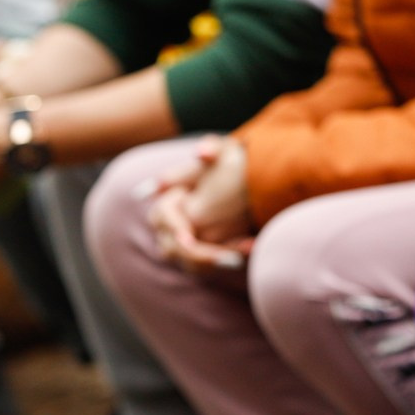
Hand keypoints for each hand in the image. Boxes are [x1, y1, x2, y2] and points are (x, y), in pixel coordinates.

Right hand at [145, 137, 254, 273]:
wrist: (243, 184)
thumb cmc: (226, 164)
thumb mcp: (223, 151)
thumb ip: (213, 147)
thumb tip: (202, 151)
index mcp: (167, 202)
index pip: (162, 218)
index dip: (174, 227)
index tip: (188, 236)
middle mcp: (169, 228)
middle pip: (174, 249)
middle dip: (199, 255)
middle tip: (227, 257)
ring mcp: (183, 246)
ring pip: (192, 263)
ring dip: (217, 259)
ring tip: (243, 254)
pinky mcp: (200, 257)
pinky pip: (209, 267)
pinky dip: (227, 258)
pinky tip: (251, 247)